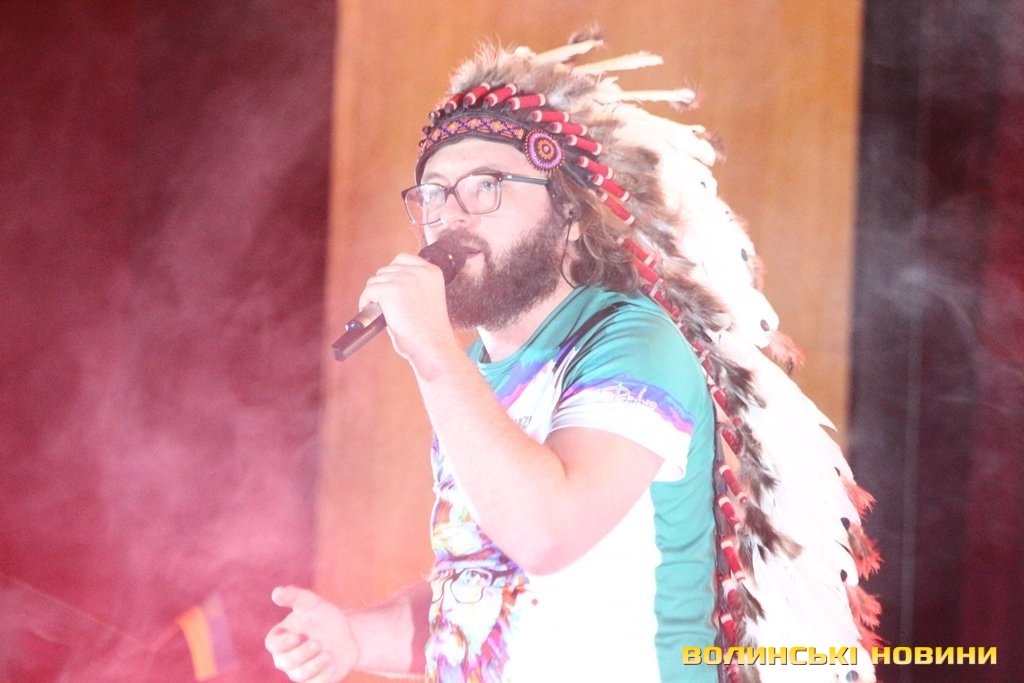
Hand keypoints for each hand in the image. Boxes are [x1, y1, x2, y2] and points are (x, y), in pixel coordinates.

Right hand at [264, 586, 358, 682]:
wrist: (345, 634)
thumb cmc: (322, 617)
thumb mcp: (311, 604)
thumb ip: (294, 597)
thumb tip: (277, 592)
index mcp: (280, 638)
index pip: (273, 644)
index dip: (282, 643)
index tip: (296, 636)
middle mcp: (285, 657)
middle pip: (285, 661)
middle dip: (301, 654)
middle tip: (317, 643)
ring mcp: (299, 671)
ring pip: (299, 675)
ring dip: (313, 665)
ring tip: (327, 655)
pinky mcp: (314, 681)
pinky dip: (324, 676)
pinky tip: (333, 664)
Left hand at [358, 252, 461, 372]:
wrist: (432, 346)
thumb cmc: (430, 332)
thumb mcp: (427, 299)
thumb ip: (413, 286)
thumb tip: (386, 284)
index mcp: (432, 271)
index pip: (402, 259)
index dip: (393, 274)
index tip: (391, 289)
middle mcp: (419, 271)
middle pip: (386, 270)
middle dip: (383, 287)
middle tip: (384, 306)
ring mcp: (405, 279)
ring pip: (375, 280)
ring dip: (374, 295)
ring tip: (380, 312)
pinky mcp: (391, 290)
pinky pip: (369, 291)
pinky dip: (366, 302)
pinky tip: (374, 314)